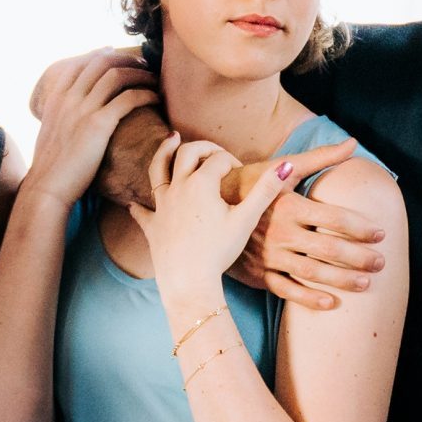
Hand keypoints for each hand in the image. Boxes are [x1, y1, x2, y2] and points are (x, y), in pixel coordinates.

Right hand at [22, 52, 158, 208]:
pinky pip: (129, 98)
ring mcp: (83, 109)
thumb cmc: (51, 166)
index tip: (115, 53)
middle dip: (125, 58)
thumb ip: (61, 114)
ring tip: (153, 78)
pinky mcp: (99, 124)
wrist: (48, 186)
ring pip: (117, 75)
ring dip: (139, 73)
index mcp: (56, 97)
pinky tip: (155, 99)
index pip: (81, 62)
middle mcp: (69, 97)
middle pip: (101, 62)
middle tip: (142, 63)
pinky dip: (146, 94)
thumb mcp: (50, 130)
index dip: (101, 54)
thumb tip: (71, 113)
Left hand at [130, 135, 295, 300]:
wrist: (189, 282)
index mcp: (201, 183)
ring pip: (158, 169)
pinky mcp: (152, 226)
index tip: (241, 174)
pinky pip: (143, 211)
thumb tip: (286, 165)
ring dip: (164, 151)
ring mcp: (161, 205)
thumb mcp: (246, 219)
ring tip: (171, 139)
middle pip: (188, 153)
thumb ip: (266, 191)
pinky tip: (134, 204)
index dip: (233, 161)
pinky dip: (140, 206)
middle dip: (203, 147)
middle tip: (215, 150)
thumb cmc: (219, 251)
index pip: (219, 159)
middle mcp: (178, 187)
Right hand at [222, 141, 384, 310]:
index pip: (334, 218)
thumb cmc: (253, 183)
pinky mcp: (259, 274)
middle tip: (382, 262)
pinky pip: (286, 290)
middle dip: (359, 257)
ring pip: (311, 272)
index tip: (380, 233)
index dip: (360, 226)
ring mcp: (269, 255)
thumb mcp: (283, 166)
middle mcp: (280, 232)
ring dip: (341, 280)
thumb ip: (321, 158)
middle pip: (328, 248)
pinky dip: (308, 299)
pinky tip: (331, 303)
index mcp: (288, 205)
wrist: (209, 207)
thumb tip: (353, 143)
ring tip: (366, 283)